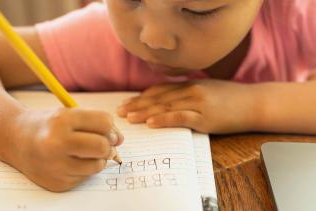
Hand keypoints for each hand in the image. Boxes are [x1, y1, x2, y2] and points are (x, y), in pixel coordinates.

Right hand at [6, 108, 123, 191]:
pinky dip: (84, 169)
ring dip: (98, 159)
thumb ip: (96, 123)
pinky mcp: (58, 183)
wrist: (16, 140)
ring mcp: (56, 166)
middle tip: (102, 144)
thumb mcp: (69, 114)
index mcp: (62, 120)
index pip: (104, 122)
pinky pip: (85, 177)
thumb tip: (120, 140)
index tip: (107, 131)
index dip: (110, 127)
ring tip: (84, 153)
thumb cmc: (48, 125)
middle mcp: (57, 143)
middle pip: (102, 146)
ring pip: (97, 165)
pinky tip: (70, 162)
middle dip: (108, 145)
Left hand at [117, 80, 259, 133]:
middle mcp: (190, 90)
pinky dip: (164, 119)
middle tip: (120, 111)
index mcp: (189, 84)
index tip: (127, 102)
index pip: (160, 90)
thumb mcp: (207, 88)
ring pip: (165, 107)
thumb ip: (188, 91)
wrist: (254, 103)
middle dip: (137, 105)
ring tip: (129, 118)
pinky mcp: (205, 117)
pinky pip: (180, 117)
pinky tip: (151, 123)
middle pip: (158, 98)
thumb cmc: (231, 98)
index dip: (141, 97)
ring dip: (145, 112)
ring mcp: (198, 103)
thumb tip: (169, 98)